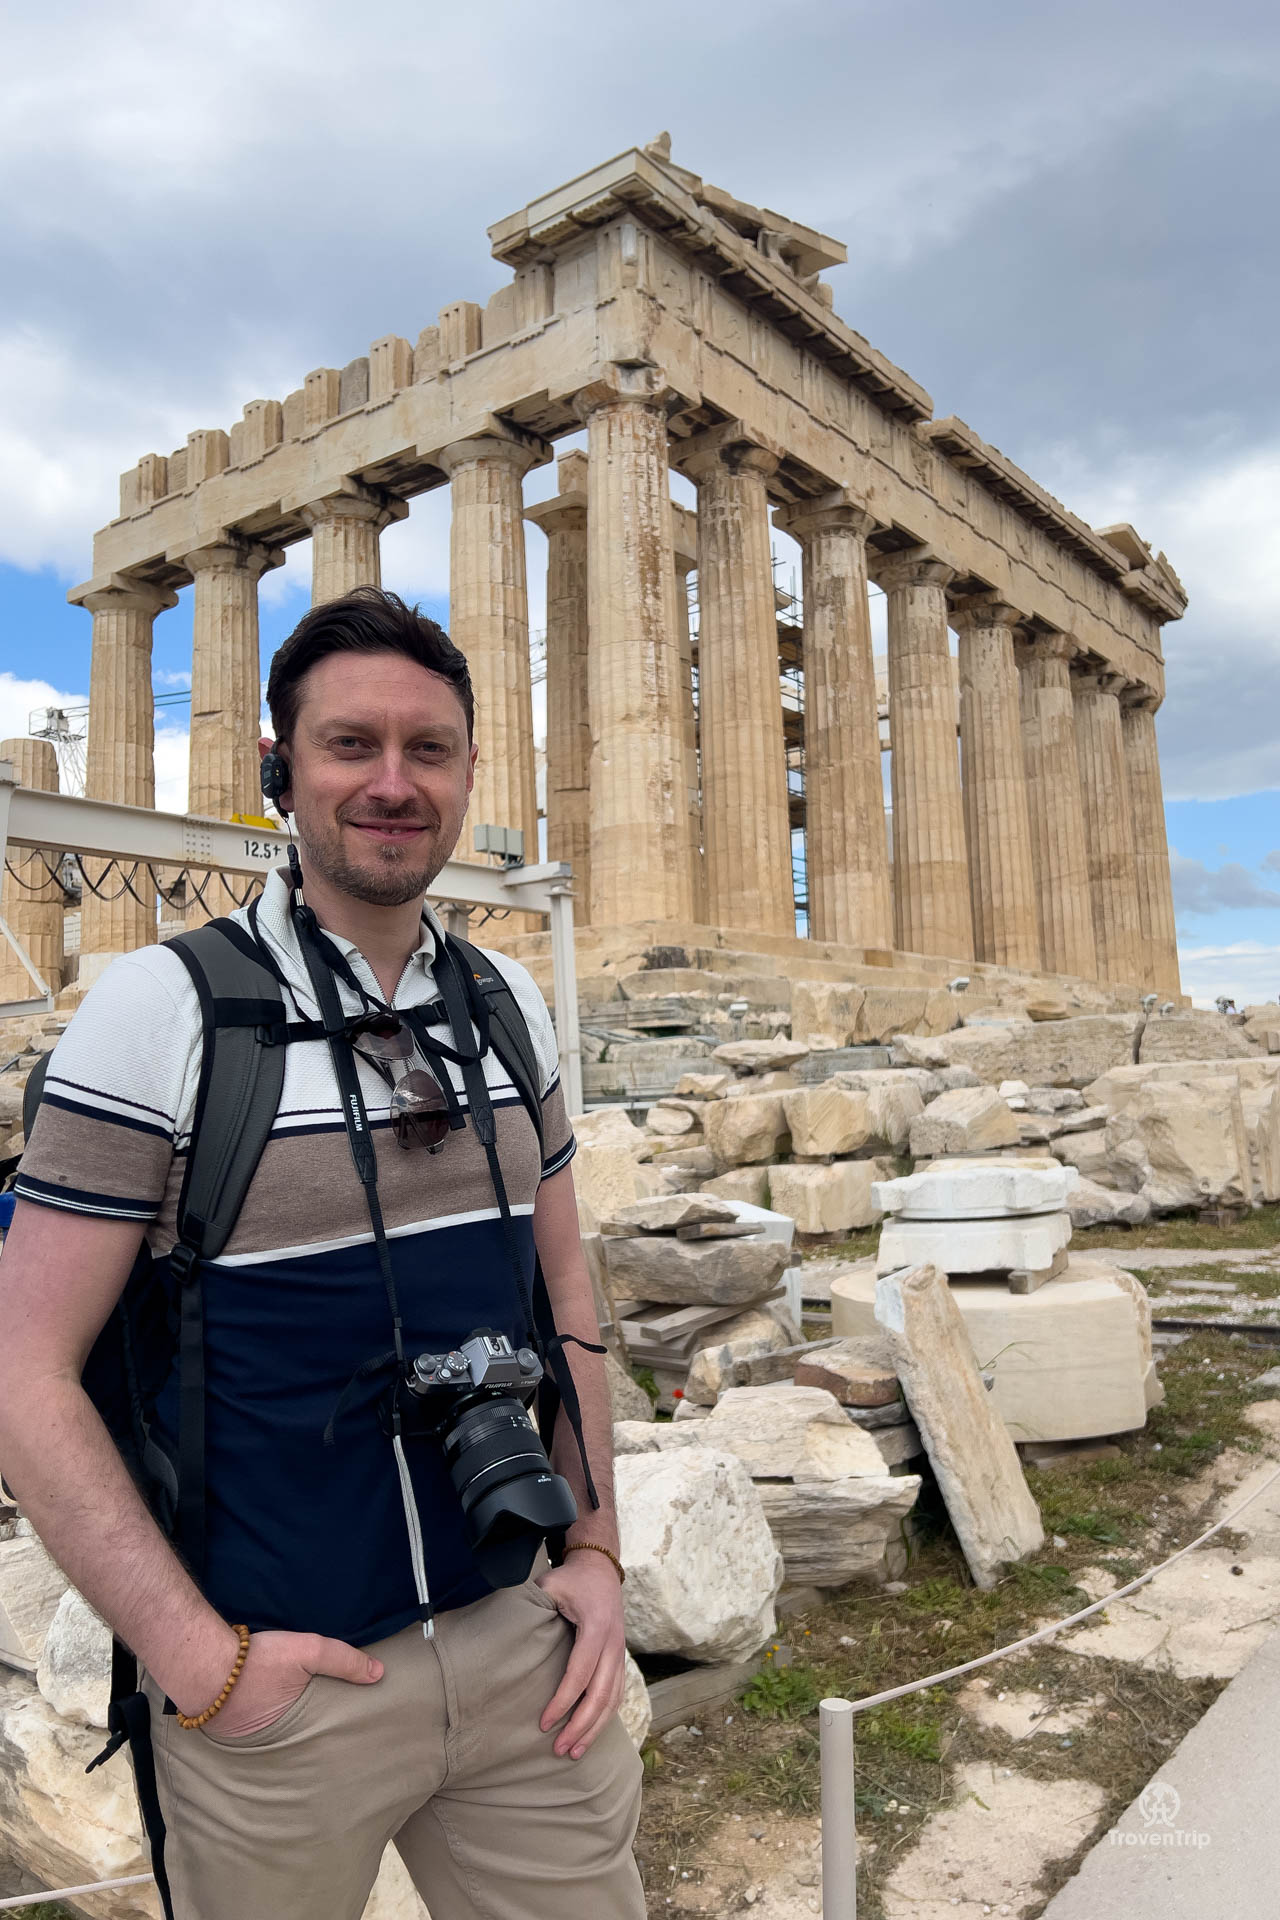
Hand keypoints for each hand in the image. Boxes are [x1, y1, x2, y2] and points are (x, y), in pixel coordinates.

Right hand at [177, 1629, 383, 1737]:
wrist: (203, 1664)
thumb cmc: (256, 1662)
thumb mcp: (306, 1652)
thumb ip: (342, 1660)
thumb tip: (379, 1673)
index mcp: (297, 1731)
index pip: (328, 1739)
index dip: (342, 1734)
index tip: (360, 1731)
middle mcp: (275, 1745)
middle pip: (307, 1743)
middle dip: (321, 1740)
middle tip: (343, 1735)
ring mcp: (252, 1743)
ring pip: (284, 1741)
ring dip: (295, 1735)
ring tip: (314, 1727)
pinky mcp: (235, 1733)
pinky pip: (261, 1734)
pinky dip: (271, 1728)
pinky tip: (279, 1716)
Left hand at [536, 1551, 625, 1759]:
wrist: (600, 1570)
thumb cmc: (571, 1580)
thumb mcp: (551, 1583)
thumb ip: (533, 1602)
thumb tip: (504, 1625)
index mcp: (596, 1626)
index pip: (580, 1672)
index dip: (563, 1701)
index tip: (544, 1723)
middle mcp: (613, 1643)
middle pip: (601, 1694)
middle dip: (581, 1726)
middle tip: (560, 1750)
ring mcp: (620, 1653)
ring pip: (613, 1700)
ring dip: (595, 1729)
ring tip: (575, 1753)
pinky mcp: (620, 1659)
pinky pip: (617, 1694)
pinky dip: (605, 1718)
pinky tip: (590, 1735)